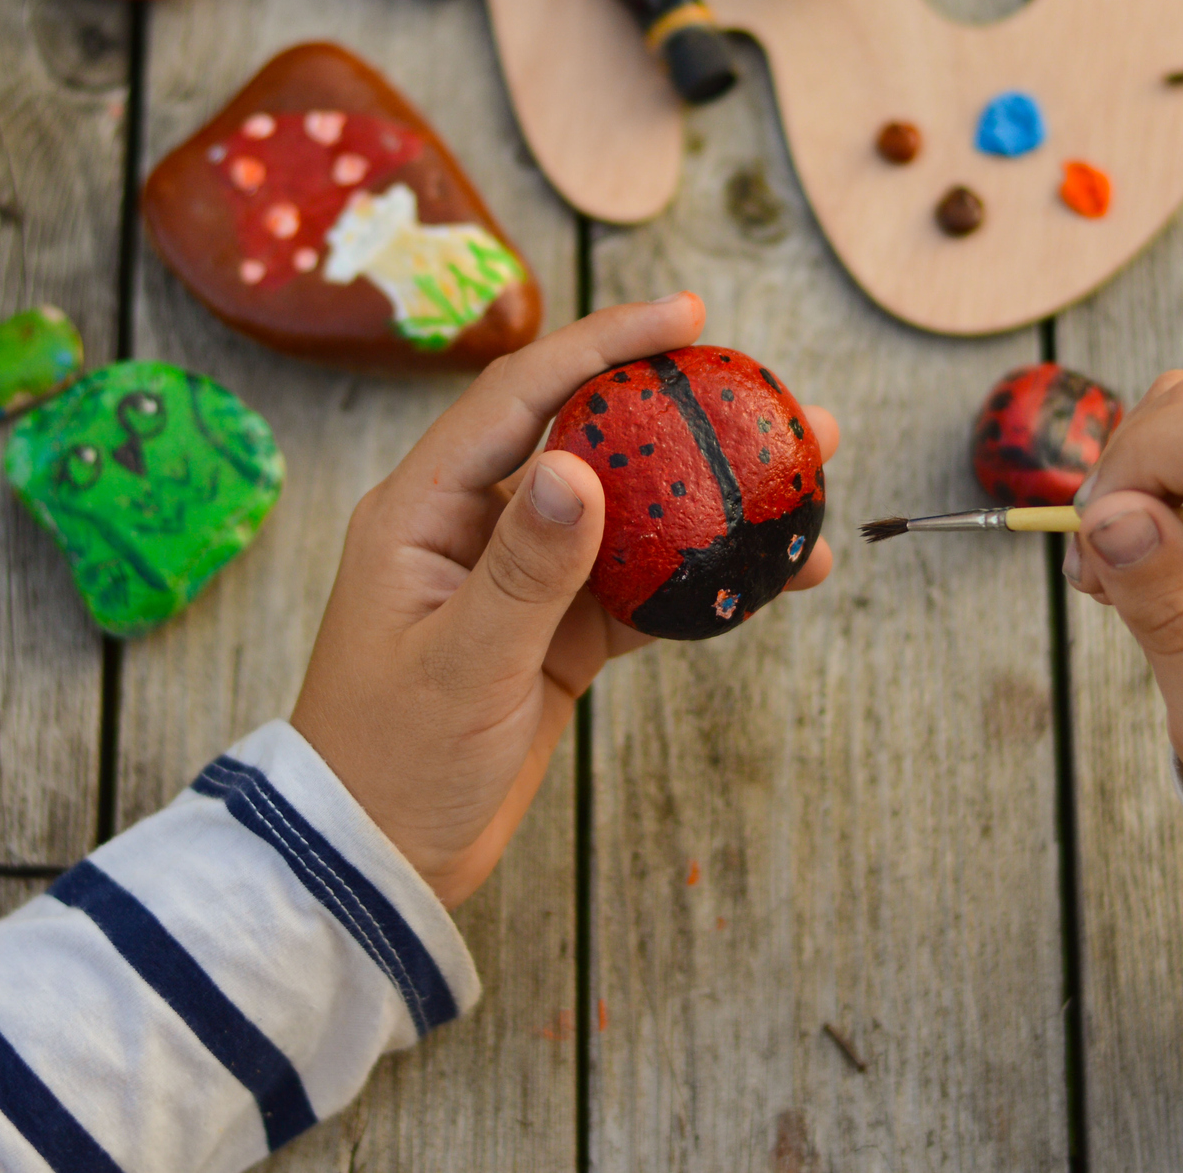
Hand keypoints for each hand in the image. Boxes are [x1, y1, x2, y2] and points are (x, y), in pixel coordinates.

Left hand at [292, 294, 839, 907]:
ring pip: (631, 516)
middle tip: (775, 402)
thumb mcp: (462, 668)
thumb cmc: (390, 765)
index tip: (686, 318)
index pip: (521, 396)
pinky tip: (774, 575)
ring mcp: (520, 580)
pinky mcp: (555, 634)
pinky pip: (641, 589)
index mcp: (422, 511)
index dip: (604, 345)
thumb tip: (577, 466)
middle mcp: (471, 528)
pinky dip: (702, 581)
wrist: (378, 864)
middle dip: (683, 414)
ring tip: (804, 482)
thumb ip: (524, 570)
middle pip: (591, 440)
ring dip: (713, 500)